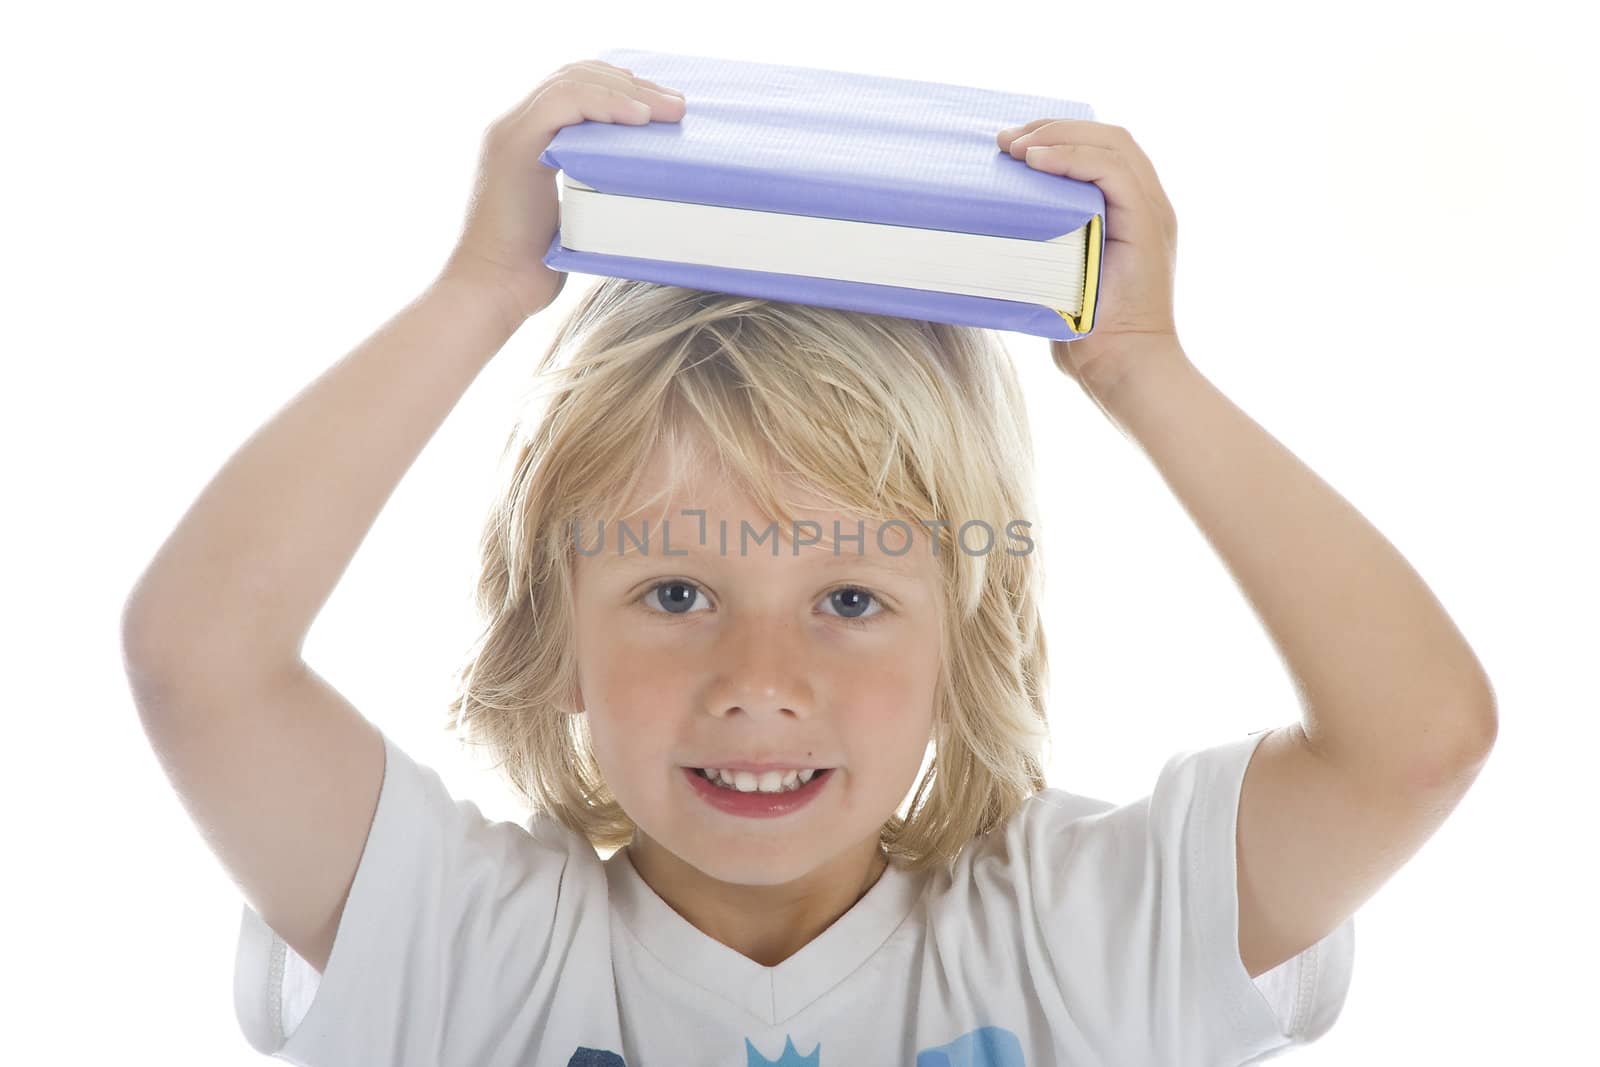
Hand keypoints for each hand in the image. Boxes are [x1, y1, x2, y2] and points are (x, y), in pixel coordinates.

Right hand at [437, 60, 686, 327]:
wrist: (492, 291)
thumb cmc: (533, 267)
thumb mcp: (575, 215)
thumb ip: (592, 185)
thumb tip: (640, 183)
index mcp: (528, 137)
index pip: (575, 88)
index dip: (620, 89)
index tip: (663, 107)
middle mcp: (515, 125)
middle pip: (577, 76)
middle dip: (632, 85)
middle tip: (678, 106)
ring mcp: (510, 133)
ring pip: (570, 82)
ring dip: (627, 92)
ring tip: (669, 111)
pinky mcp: (513, 146)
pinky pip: (562, 104)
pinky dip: (605, 105)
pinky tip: (638, 117)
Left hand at [997, 119, 1182, 399]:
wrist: (1122, 369)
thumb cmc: (1084, 335)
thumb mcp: (1054, 277)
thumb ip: (1042, 246)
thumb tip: (990, 232)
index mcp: (1129, 211)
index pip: (1100, 150)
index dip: (1057, 135)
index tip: (1010, 143)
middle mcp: (1146, 205)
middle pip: (1107, 137)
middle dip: (1052, 128)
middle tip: (1004, 139)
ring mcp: (1151, 213)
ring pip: (1112, 144)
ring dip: (1058, 136)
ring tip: (1014, 146)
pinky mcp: (1148, 225)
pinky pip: (1112, 171)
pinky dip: (1073, 157)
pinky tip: (1036, 161)